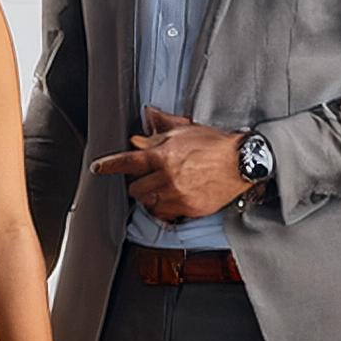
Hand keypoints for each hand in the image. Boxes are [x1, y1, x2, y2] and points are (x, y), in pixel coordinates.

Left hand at [89, 107, 254, 221]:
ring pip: (147, 202)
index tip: (97, 168)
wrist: (243, 163)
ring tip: (160, 188)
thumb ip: (160, 131)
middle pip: (134, 187)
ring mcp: (177, 195)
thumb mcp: (185, 131)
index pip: (127, 162)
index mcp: (163, 154)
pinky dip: (163, 208)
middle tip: (146, 178)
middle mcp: (167, 176)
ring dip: (149, 196)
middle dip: (136, 182)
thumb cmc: (216, 144)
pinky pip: (164, 213)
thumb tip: (142, 127)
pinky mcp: (188, 209)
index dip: (108, 166)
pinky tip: (170, 199)